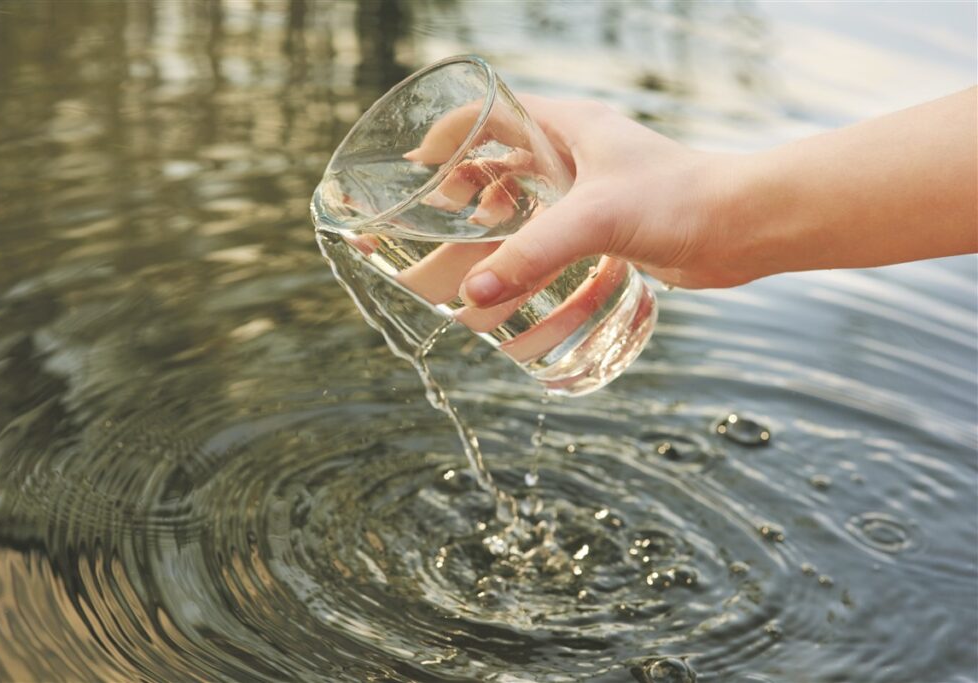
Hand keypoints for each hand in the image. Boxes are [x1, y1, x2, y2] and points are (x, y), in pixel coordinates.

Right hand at [454, 94, 735, 308]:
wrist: (744, 227)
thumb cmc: (679, 200)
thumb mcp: (595, 219)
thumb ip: (532, 254)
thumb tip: (474, 294)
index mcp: (570, 126)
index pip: (494, 110)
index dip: (450, 132)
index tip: (417, 165)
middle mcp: (579, 151)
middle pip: (505, 155)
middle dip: (467, 182)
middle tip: (434, 215)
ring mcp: (595, 188)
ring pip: (531, 196)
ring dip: (498, 218)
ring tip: (465, 248)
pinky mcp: (611, 224)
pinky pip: (557, 230)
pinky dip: (532, 247)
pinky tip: (519, 275)